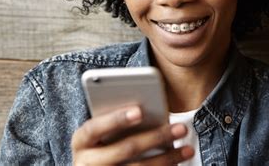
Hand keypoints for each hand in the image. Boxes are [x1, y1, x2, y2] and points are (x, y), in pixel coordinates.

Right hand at [71, 105, 193, 164]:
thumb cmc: (102, 143)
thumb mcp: (102, 133)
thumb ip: (117, 121)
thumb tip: (147, 109)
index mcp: (81, 141)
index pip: (95, 127)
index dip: (116, 119)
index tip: (139, 111)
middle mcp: (86, 163)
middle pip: (125, 149)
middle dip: (157, 137)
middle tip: (181, 128)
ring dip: (167, 158)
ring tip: (187, 149)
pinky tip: (176, 163)